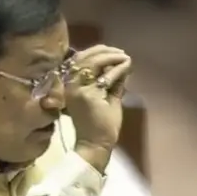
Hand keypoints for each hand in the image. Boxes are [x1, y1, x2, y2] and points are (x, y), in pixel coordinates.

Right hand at [65, 45, 131, 171]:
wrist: (95, 144)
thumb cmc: (99, 124)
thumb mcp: (106, 97)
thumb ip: (111, 81)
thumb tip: (121, 63)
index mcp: (70, 84)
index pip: (79, 59)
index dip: (97, 51)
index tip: (114, 51)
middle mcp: (69, 84)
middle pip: (85, 57)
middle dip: (105, 51)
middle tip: (121, 53)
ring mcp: (77, 89)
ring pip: (93, 62)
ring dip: (112, 57)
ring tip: (125, 58)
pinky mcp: (88, 94)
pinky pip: (104, 76)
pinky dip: (117, 69)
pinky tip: (127, 66)